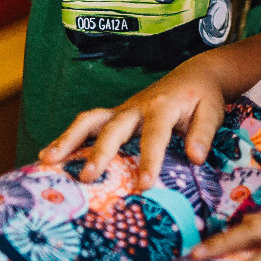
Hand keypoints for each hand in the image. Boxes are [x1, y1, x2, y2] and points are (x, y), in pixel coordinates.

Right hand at [38, 53, 228, 187]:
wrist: (193, 76)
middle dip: (101, 152)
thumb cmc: (203, 98)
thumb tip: (195, 157)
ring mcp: (122, 110)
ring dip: (69, 139)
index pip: (155, 134)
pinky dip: (67, 139)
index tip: (145, 183)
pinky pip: (87, 125)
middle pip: (114, 128)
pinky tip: (49, 157)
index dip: (150, 158)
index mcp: (164, 106)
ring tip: (48, 160)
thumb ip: (203, 133)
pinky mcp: (113, 116)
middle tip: (88, 177)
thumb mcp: (212, 112)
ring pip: (91, 121)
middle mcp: (137, 106)